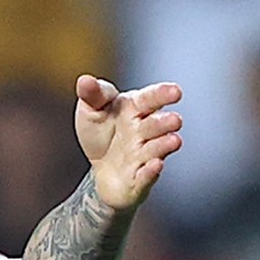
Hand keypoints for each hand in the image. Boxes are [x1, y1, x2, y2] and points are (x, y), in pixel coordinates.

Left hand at [74, 74, 182, 210]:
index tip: (175, 91)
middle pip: (156, 125)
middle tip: (175, 120)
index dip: (162, 95)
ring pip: (156, 150)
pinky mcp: (139, 179)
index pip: (150, 99)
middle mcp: (144, 132)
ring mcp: (143, 156)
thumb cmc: (101, 132)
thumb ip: (92, 95)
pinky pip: (146, 176)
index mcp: (135, 109)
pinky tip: (155, 166)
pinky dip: (150, 172)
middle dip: (165, 122)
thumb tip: (84, 80)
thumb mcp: (92, 110)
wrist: (101, 168)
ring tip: (174, 140)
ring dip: (164, 145)